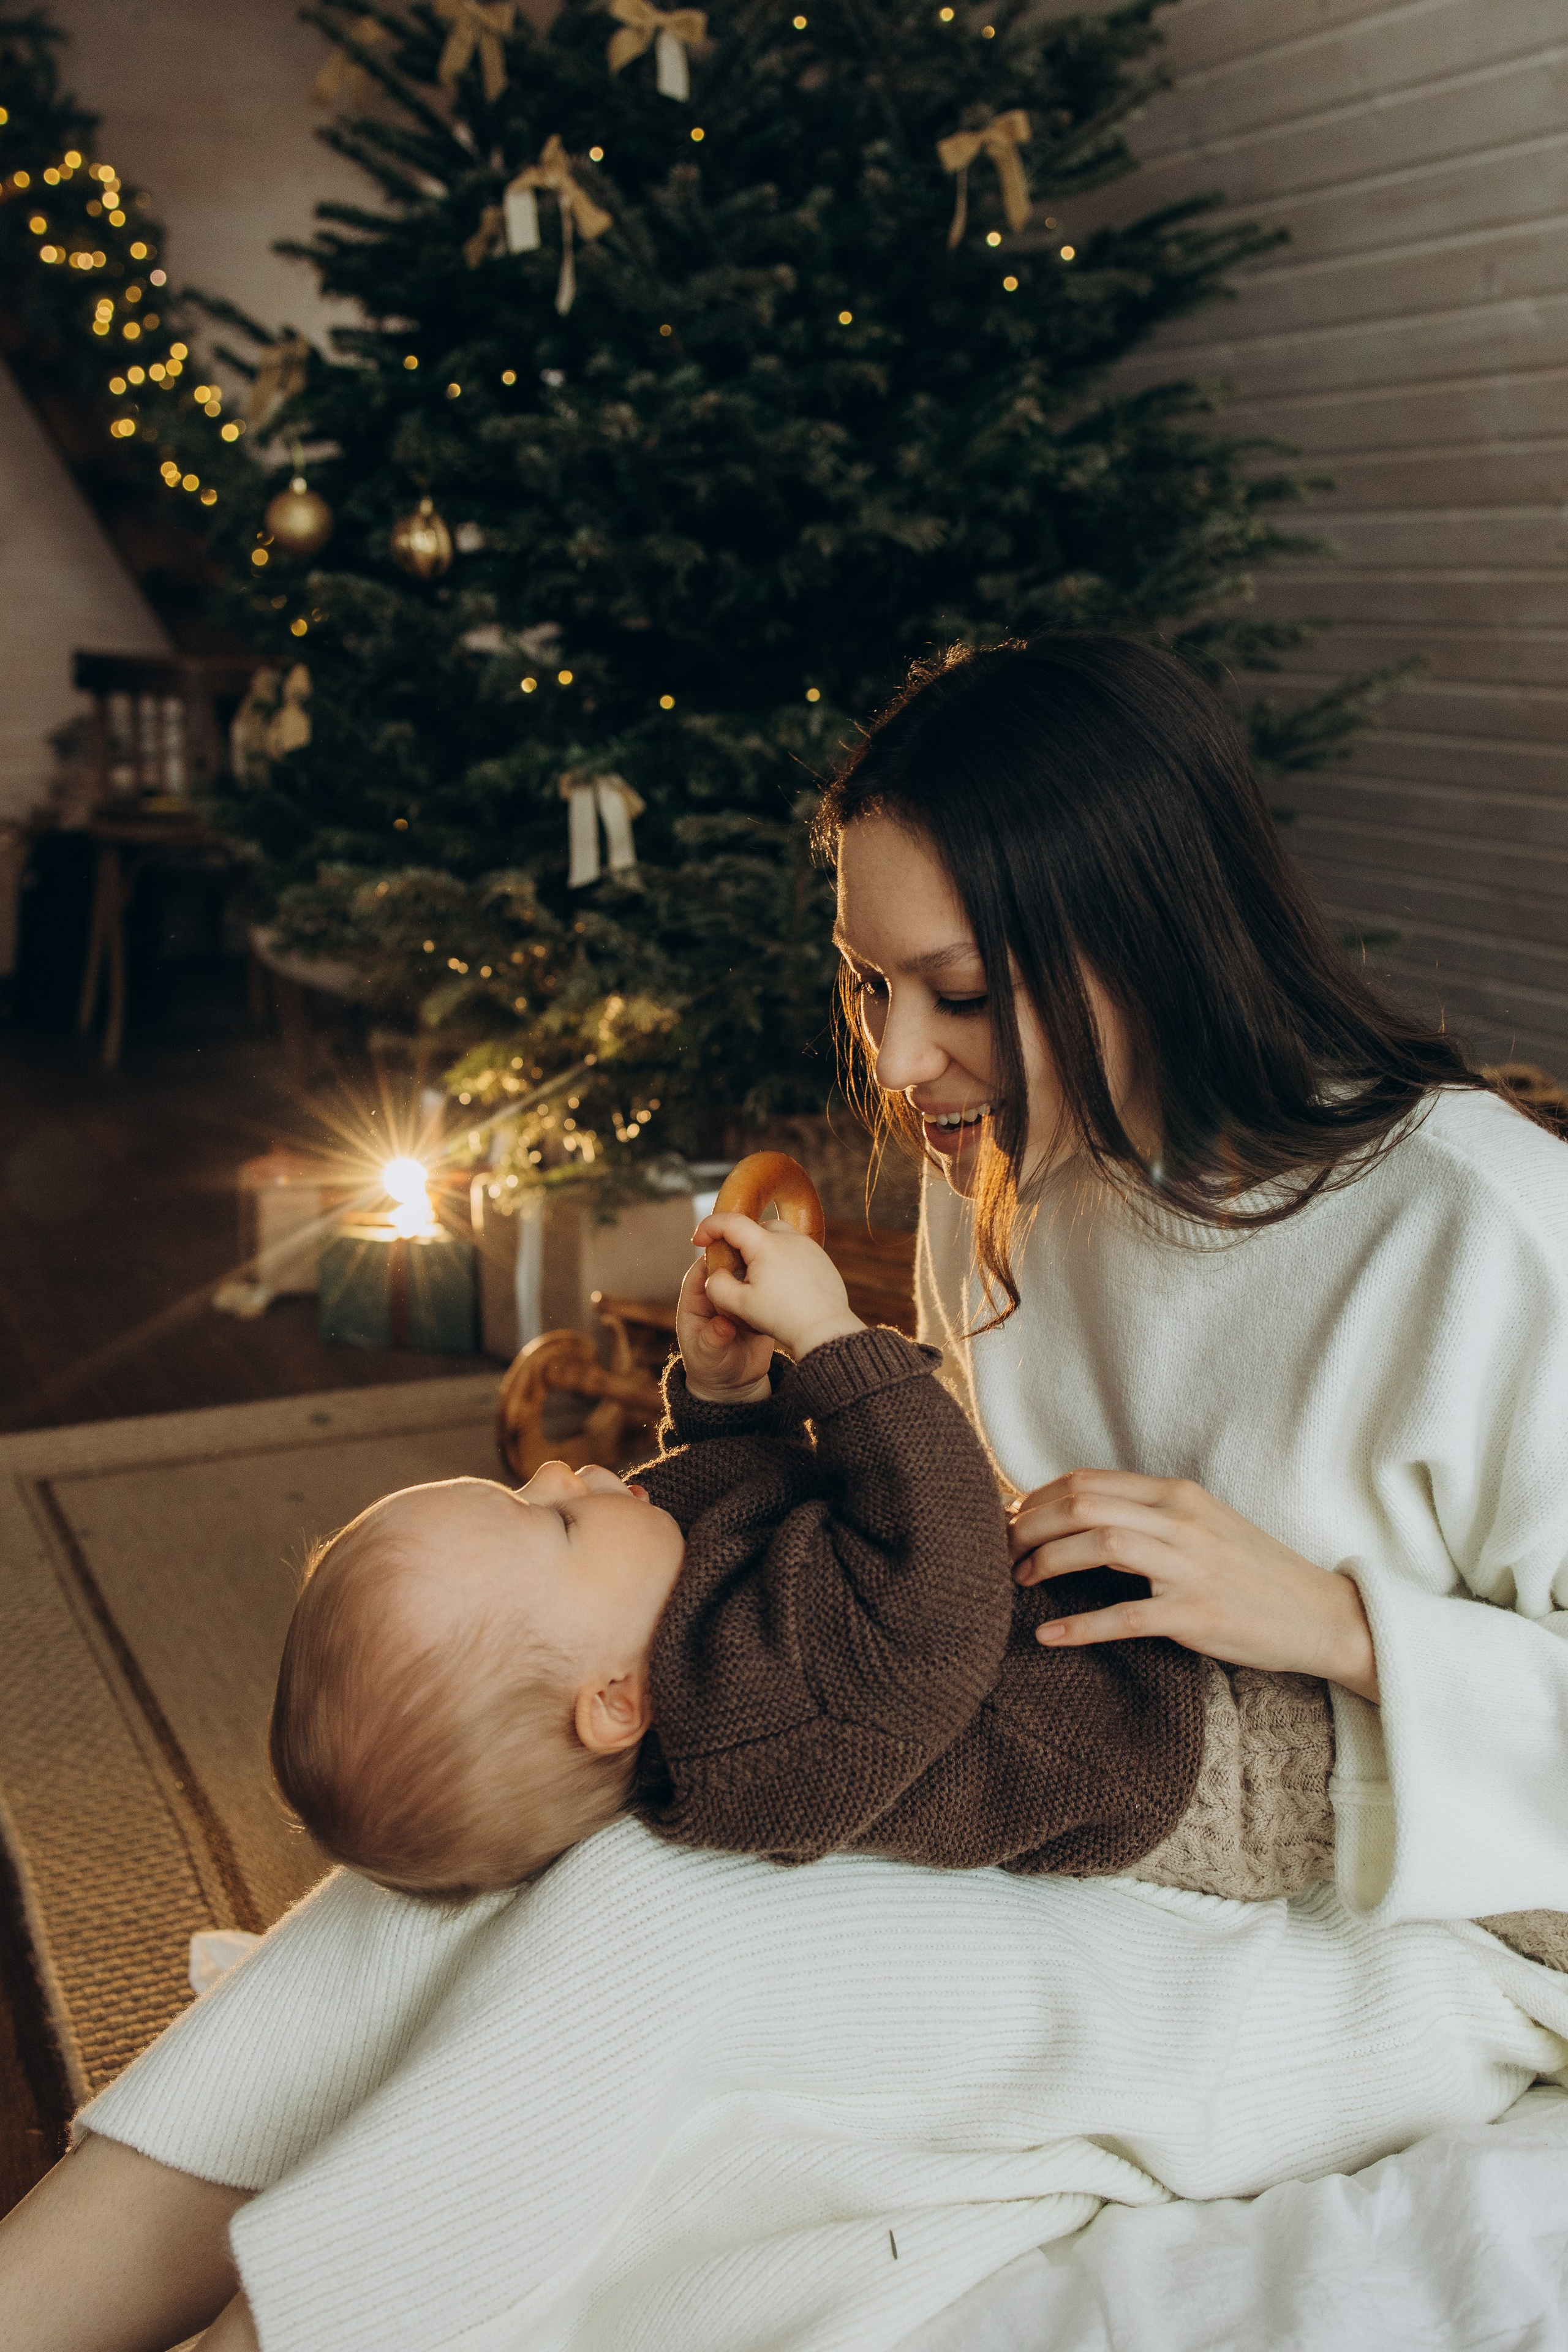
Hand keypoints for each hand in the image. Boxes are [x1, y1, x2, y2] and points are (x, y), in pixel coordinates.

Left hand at [676, 1255, 775, 1400]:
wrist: (734, 1384)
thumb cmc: (710, 1367)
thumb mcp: (707, 1356)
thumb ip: (713, 1340)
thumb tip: (723, 1325)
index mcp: (696, 1302)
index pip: (700, 1273)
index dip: (712, 1259)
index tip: (727, 1248)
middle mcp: (717, 1296)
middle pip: (726, 1268)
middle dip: (740, 1256)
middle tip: (756, 1249)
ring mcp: (738, 1300)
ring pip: (747, 1275)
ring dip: (758, 1267)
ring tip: (774, 1260)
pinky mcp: (757, 1307)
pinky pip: (763, 1290)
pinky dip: (772, 1284)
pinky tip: (786, 1277)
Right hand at [690, 1212, 862, 1366]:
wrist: (825, 1329)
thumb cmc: (782, 1317)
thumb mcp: (739, 1306)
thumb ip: (717, 1286)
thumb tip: (715, 1274)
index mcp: (766, 1245)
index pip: (730, 1222)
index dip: (708, 1226)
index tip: (697, 1240)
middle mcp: (790, 1238)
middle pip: (755, 1226)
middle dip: (738, 1239)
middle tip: (730, 1263)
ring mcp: (809, 1247)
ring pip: (778, 1235)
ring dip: (762, 1247)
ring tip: (756, 1274)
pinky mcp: (821, 1259)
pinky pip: (796, 1249)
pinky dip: (782, 1258)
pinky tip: (780, 1282)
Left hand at [1010, 1469, 1379, 1702]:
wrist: (1319, 1613)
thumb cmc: (1252, 1572)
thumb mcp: (1201, 1525)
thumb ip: (1147, 1516)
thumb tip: (1079, 1519)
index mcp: (1176, 1495)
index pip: (1088, 1481)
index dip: (1036, 1498)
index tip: (1009, 1519)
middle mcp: (1180, 1521)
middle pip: (1082, 1505)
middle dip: (1027, 1525)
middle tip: (999, 1549)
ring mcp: (1190, 1567)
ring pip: (1099, 1546)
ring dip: (1046, 1562)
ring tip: (1016, 1581)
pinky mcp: (1196, 1614)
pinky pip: (1126, 1616)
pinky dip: (1080, 1626)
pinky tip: (1047, 1636)